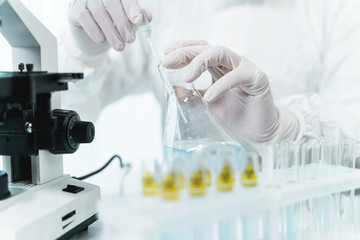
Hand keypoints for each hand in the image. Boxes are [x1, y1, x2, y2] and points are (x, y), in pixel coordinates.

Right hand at [68, 0, 151, 52]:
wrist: (93, 38)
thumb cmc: (113, 26)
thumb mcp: (128, 23)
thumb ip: (138, 18)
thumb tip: (148, 16)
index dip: (132, 7)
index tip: (138, 21)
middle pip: (111, 2)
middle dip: (123, 23)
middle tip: (130, 40)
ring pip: (99, 12)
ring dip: (111, 32)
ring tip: (120, 46)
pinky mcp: (74, 10)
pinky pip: (84, 17)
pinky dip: (95, 30)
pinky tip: (102, 40)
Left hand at [162, 40, 298, 142]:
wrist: (258, 131)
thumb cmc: (235, 115)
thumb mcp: (206, 105)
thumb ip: (190, 97)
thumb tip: (169, 91)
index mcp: (219, 67)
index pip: (199, 49)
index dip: (182, 48)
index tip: (165, 53)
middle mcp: (231, 63)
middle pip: (207, 48)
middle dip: (185, 52)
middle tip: (168, 62)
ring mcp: (245, 68)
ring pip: (221, 52)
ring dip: (200, 62)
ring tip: (186, 77)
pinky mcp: (258, 79)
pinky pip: (237, 76)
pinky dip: (220, 85)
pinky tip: (209, 97)